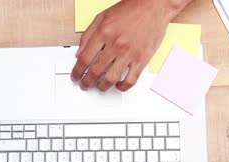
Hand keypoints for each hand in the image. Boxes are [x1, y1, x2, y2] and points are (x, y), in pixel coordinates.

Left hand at [71, 0, 188, 90]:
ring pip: (110, 78)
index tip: (76, 77)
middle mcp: (115, 44)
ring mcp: (129, 53)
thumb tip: (79, 53)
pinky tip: (119, 85)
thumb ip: (88, 35)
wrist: (153, 6)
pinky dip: (123, 87)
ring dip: (102, 87)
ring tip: (100, 87)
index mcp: (103, 33)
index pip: (84, 59)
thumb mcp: (101, 17)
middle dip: (87, 82)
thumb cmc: (129, 10)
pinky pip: (131, 80)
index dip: (77, 72)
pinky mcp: (142, 59)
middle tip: (85, 85)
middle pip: (95, 71)